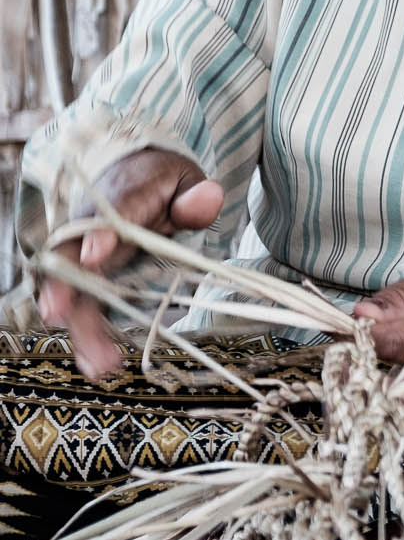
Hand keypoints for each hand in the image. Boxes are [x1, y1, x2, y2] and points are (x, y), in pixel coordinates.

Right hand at [37, 148, 223, 380]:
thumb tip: (209, 198)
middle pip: (73, 256)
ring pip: (76, 290)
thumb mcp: (184, 179)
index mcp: (122, 197)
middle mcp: (94, 227)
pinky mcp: (92, 277)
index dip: (100, 233)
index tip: (94, 254)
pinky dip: (91, 335)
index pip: (110, 214)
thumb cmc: (159, 181)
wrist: (131, 174)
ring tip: (98, 363)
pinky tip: (100, 365)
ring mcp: (88, 254)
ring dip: (82, 326)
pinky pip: (87, 306)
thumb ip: (194, 195)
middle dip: (65, 286)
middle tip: (59, 314)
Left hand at [352, 263, 403, 411]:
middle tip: (338, 361)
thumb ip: (400, 299)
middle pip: (395, 393)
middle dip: (360, 381)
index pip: (393, 344)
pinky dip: (383, 403)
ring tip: (348, 374)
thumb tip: (360, 315)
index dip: (357, 339)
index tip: (335, 328)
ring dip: (369, 397)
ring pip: (400, 412)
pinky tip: (366, 385)